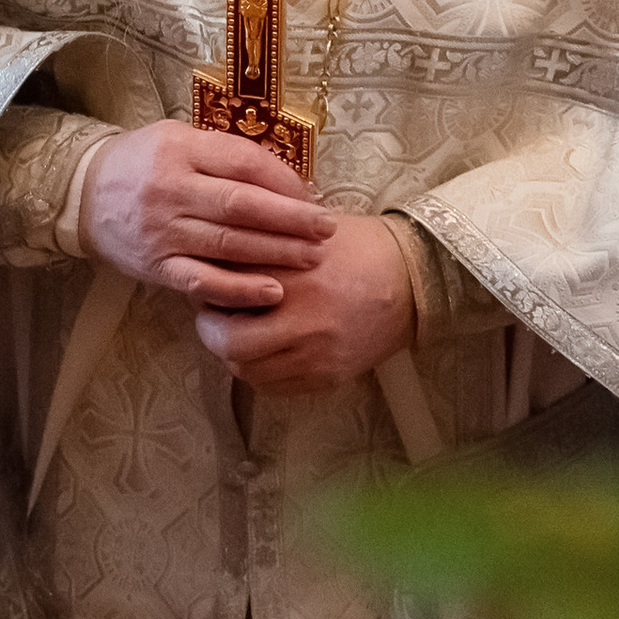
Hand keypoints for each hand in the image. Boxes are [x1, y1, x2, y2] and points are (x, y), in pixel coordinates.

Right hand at [77, 121, 336, 309]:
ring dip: (277, 253)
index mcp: (179, 150)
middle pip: (243, 206)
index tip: (313, 194)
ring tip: (313, 257)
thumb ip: (223, 154)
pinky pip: (204, 281)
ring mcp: (163, 231)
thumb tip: (288, 180)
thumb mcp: (176, 138)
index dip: (285, 181)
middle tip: (327, 229)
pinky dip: (240, 289)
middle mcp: (171, 189)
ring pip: (229, 244)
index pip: (244, 163)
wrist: (83, 193)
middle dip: (292, 220)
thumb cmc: (141, 162)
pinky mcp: (157, 266)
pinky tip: (273, 292)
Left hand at [193, 212, 412, 393]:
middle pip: (228, 342)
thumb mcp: (302, 230)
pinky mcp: (329, 376)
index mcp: (291, 275)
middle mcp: (302, 319)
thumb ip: (259, 244)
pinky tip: (269, 350)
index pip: (223, 292)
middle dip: (213, 330)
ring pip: (247, 370)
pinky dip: (261, 372)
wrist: (412, 277)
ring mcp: (317, 354)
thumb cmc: (353, 246)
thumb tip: (212, 253)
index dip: (207, 289)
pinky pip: (275, 387)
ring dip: (236, 354)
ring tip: (244, 331)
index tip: (209, 282)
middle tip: (217, 315)